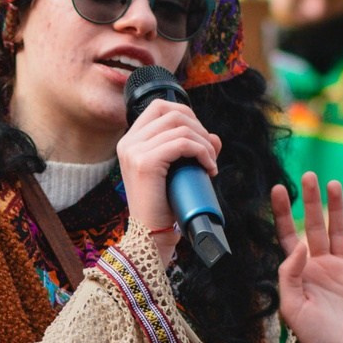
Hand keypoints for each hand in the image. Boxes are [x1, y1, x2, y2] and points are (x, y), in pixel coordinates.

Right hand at [115, 97, 221, 236]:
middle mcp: (128, 143)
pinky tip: (208, 168)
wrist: (151, 235)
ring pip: (180, 128)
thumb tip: (214, 137)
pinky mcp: (144, 163)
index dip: (187, 115)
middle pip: (172, 113)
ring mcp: (134, 151)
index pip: (159, 107)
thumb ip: (191, 151)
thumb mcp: (177, 172)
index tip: (201, 138)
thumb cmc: (164, 206)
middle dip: (199, 128)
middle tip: (210, 153)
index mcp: (130, 141)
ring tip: (210, 164)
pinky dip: (202, 152)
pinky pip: (182, 143)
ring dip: (204, 143)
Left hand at [272, 174, 342, 342]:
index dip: (282, 213)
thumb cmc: (313, 338)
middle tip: (308, 175)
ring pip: (339, 232)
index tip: (277, 190)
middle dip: (311, 202)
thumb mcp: (293, 308)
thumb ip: (289, 276)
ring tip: (334, 184)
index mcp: (300, 273)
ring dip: (337, 209)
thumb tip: (297, 246)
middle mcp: (321, 267)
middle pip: (314, 227)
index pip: (287, 236)